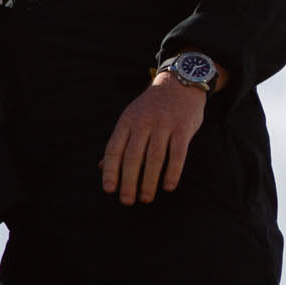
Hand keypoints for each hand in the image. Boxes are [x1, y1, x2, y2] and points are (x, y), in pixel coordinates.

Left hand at [100, 74, 208, 203]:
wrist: (179, 83)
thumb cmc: (151, 108)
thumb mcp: (131, 119)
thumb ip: (119, 143)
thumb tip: (102, 168)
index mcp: (127, 121)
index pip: (114, 149)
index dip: (111, 171)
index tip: (109, 190)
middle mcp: (144, 122)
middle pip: (133, 156)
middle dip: (129, 181)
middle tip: (127, 201)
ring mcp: (164, 124)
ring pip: (154, 157)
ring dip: (149, 181)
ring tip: (146, 198)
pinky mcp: (183, 127)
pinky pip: (178, 153)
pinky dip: (173, 171)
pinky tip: (168, 186)